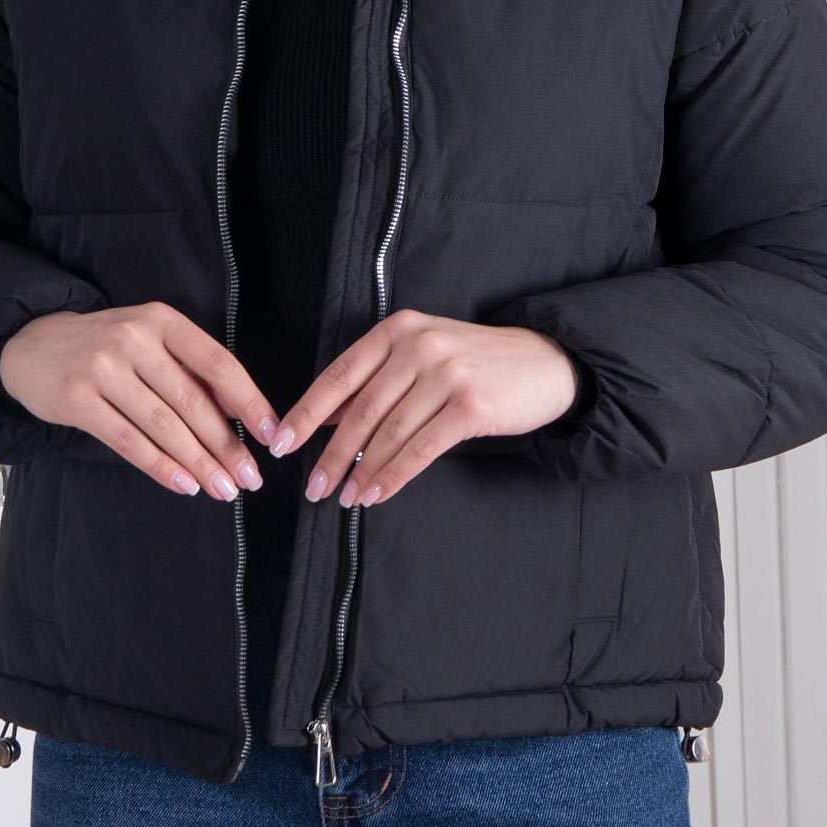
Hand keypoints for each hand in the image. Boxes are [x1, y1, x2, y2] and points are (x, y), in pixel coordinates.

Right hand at [0, 303, 278, 502]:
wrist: (31, 345)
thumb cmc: (105, 348)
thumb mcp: (149, 341)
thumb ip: (188, 370)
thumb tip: (240, 418)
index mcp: (162, 320)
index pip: (217, 364)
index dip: (249, 402)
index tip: (271, 435)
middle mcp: (133, 339)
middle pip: (193, 401)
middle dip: (226, 445)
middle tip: (250, 478)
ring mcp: (102, 368)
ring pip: (163, 425)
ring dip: (199, 462)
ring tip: (224, 489)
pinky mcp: (76, 399)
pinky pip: (128, 441)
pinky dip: (160, 467)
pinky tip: (184, 485)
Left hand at [265, 308, 581, 506]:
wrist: (545, 363)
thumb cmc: (476, 364)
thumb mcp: (422, 355)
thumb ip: (377, 381)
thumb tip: (323, 421)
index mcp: (398, 330)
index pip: (339, 375)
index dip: (306, 413)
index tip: (281, 442)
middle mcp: (418, 346)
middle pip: (360, 411)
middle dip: (329, 454)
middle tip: (313, 486)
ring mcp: (445, 374)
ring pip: (388, 434)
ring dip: (361, 472)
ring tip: (344, 496)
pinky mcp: (469, 405)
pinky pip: (420, 449)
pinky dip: (393, 476)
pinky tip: (377, 493)